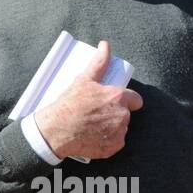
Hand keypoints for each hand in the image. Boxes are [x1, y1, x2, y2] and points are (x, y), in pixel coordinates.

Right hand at [33, 40, 142, 160]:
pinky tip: (94, 137)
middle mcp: (122, 116)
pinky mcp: (113, 148)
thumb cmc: (69, 104)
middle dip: (115, 113)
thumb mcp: (84, 79)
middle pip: (125, 114)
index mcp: (118, 98)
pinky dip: (107, 141)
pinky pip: (115, 143)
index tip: (114, 102)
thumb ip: (99, 62)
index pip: (136, 100)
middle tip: (96, 113)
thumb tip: (105, 44)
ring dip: (111, 127)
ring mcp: (118, 133)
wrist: (56, 130)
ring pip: (120, 128)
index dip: (127, 100)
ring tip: (93, 125)